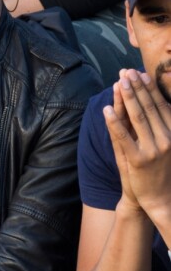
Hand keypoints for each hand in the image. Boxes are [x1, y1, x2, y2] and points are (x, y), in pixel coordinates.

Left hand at [104, 69, 170, 226]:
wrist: (162, 199)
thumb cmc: (164, 168)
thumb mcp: (168, 143)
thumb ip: (161, 124)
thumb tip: (156, 100)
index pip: (161, 105)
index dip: (149, 88)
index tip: (140, 72)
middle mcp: (167, 139)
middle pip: (148, 107)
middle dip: (137, 87)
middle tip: (127, 71)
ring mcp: (153, 149)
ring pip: (137, 117)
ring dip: (127, 97)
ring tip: (119, 81)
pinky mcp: (138, 159)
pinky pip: (123, 136)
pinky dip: (114, 122)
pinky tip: (106, 109)